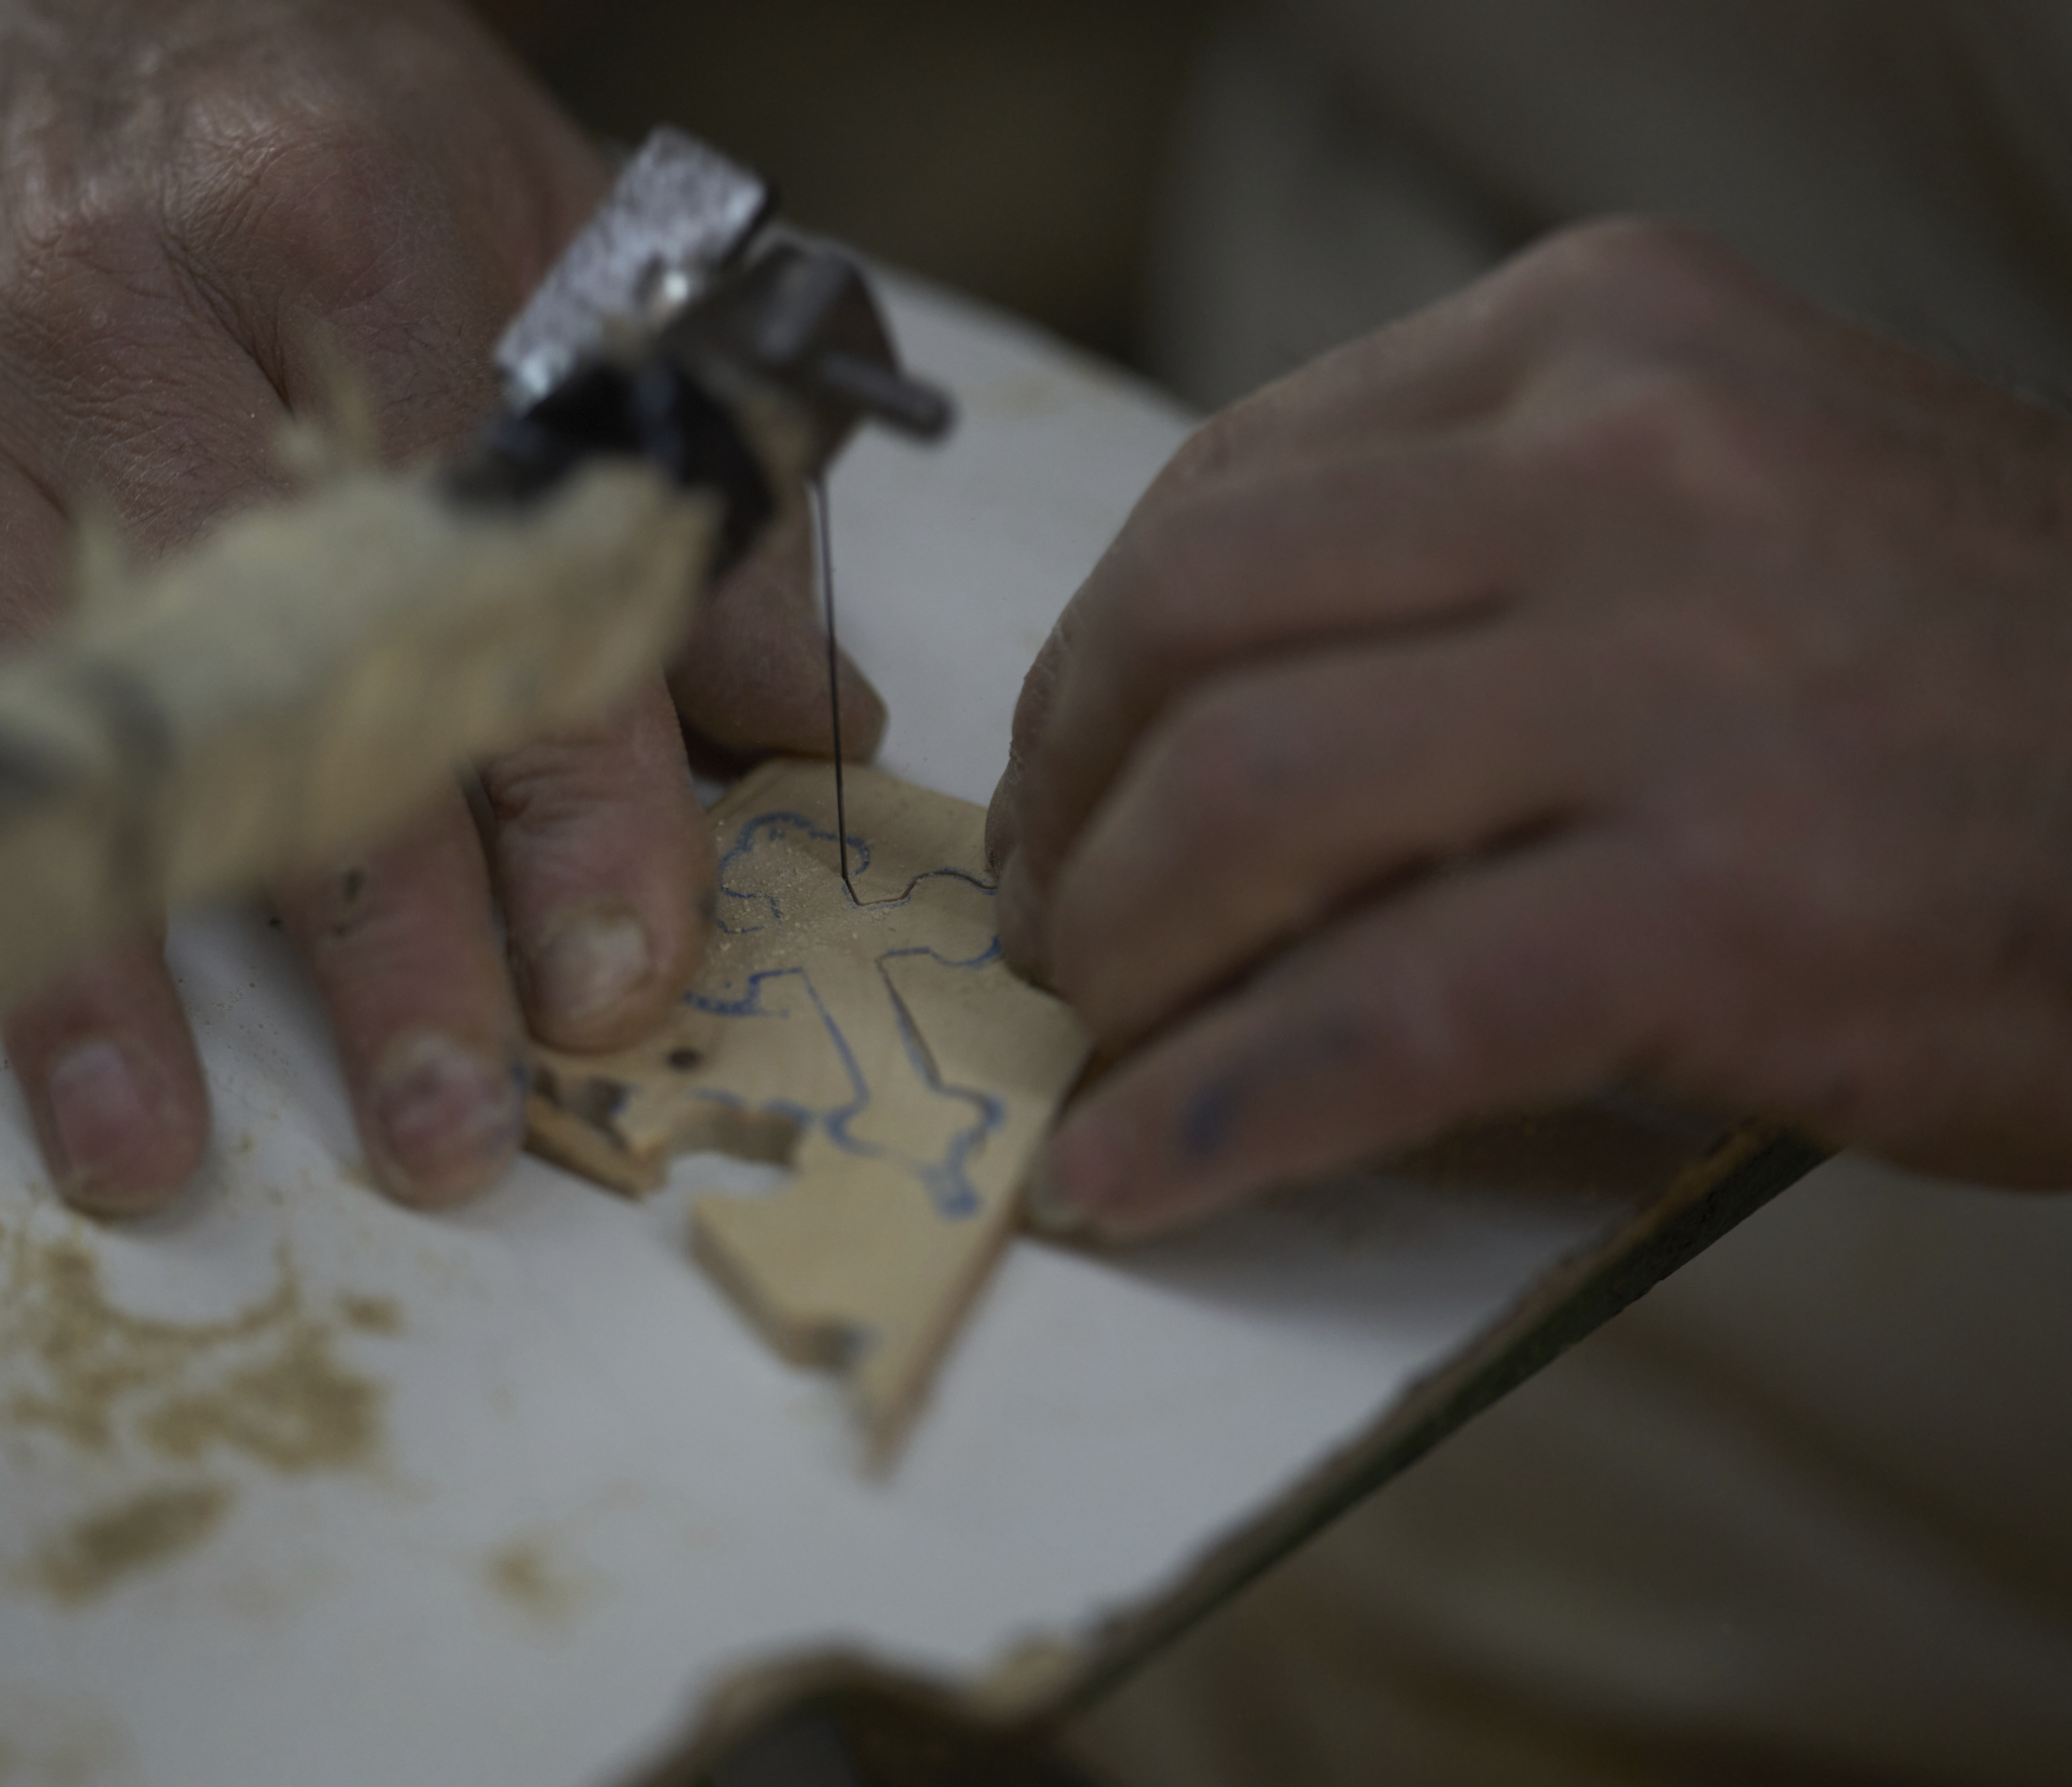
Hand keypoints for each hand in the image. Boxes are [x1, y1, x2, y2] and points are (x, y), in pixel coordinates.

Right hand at [0, 0, 882, 1214]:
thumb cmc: (332, 139)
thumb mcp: (560, 241)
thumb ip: (687, 485)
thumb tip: (802, 727)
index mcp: (353, 253)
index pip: (493, 581)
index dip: (567, 804)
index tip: (611, 982)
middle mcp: (127, 333)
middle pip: (264, 673)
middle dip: (363, 927)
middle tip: (440, 1127)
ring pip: (17, 714)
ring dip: (83, 948)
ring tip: (147, 1142)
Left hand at [990, 218, 2071, 1239]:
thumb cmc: (1974, 665)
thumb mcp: (1721, 500)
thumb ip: (1476, 562)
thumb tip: (1210, 717)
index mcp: (1605, 345)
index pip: (1228, 491)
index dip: (1094, 666)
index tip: (1062, 782)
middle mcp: (1629, 473)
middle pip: (1188, 628)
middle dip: (1069, 802)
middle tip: (1055, 922)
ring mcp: (1681, 686)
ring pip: (1244, 803)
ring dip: (1119, 953)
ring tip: (1098, 1041)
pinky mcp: (1725, 907)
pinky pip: (1379, 1014)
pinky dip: (1220, 1111)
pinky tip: (1136, 1173)